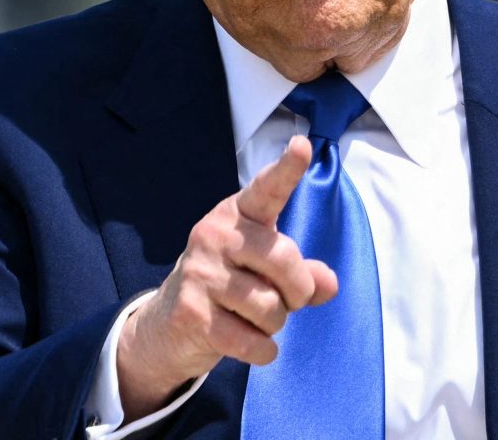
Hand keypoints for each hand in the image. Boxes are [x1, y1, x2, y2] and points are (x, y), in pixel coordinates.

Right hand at [116, 135, 337, 419]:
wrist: (168, 325)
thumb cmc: (229, 286)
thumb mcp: (265, 271)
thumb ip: (303, 273)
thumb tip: (328, 283)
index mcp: (236, 215)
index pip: (266, 189)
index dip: (286, 169)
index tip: (302, 146)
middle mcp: (215, 235)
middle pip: (284, 260)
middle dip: (298, 291)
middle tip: (287, 301)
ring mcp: (200, 273)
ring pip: (271, 307)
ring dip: (275, 324)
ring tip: (256, 319)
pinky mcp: (192, 313)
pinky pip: (252, 341)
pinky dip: (262, 351)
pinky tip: (252, 345)